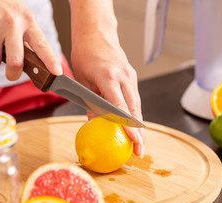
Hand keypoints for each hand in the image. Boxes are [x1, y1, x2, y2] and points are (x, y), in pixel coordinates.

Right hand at [0, 0, 61, 79]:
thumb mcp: (22, 19)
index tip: (57, 72)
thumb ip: (29, 39)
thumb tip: (36, 64)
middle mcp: (13, 24)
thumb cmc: (5, 9)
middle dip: (13, 74)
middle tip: (11, 75)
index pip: (42, 45)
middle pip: (16, 61)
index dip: (50, 60)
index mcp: (29, 22)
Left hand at [70, 0, 144, 157]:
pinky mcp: (132, 76)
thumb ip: (90, 103)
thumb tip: (94, 126)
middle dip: (139, 132)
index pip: (120, 106)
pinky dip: (134, 113)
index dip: (128, 126)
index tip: (133, 141)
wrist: (97, 33)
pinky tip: (132, 125)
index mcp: (108, 76)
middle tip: (139, 150)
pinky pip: (134, 98)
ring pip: (137, 105)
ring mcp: (130, 75)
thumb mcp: (82, 80)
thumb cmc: (85, 54)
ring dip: (138, 125)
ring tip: (138, 142)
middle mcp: (124, 76)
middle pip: (135, 109)